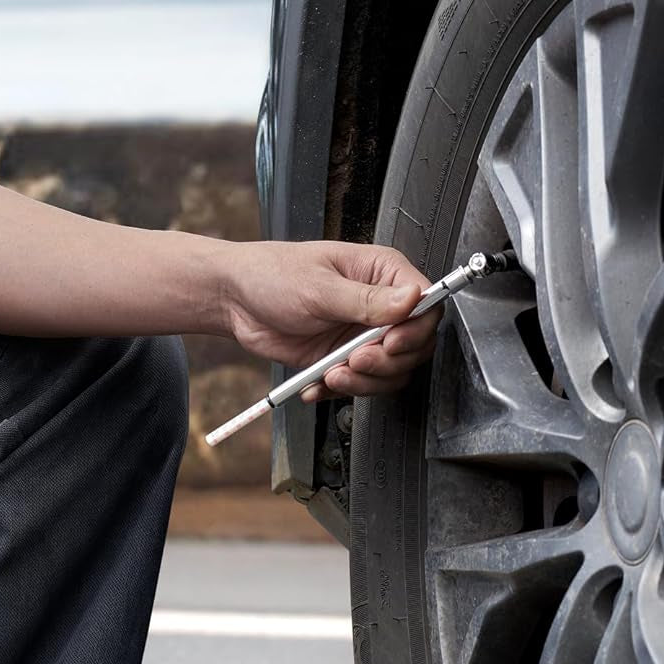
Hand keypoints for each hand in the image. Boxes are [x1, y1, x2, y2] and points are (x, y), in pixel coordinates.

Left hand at [220, 240, 439, 400]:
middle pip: (415, 346)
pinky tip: (317, 381)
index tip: (390, 343)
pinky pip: (362, 385)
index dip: (415, 330)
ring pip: (392, 372)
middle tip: (354, 359)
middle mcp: (380, 305)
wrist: (236, 302)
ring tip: (331, 373)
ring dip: (364, 381)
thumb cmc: (273, 275)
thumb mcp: (320, 288)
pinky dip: (341, 390)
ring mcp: (364, 335)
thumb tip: (412, 297)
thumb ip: (367, 300)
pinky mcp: (346, 359)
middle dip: (386, 362)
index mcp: (382, 273)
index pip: (427, 304)